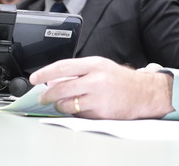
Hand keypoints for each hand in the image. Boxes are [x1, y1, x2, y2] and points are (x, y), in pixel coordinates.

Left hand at [29, 56, 173, 119]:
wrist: (144, 93)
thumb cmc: (120, 79)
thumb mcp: (100, 67)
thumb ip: (78, 71)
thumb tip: (54, 80)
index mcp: (95, 64)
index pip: (63, 67)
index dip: (45, 73)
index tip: (34, 78)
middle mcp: (96, 80)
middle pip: (62, 88)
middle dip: (47, 94)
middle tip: (41, 97)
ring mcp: (99, 98)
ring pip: (67, 104)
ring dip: (59, 105)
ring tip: (60, 103)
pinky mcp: (101, 113)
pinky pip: (79, 114)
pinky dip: (74, 112)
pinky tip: (78, 108)